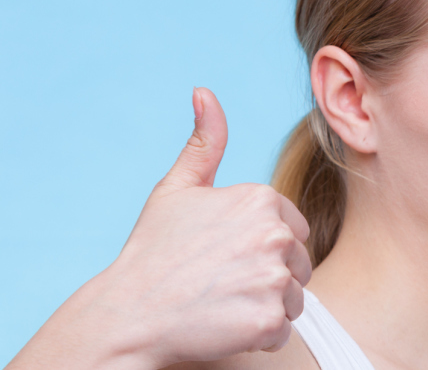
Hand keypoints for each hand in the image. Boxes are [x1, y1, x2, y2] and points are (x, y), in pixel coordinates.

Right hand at [7, 88, 312, 368]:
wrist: (128, 315)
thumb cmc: (153, 253)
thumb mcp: (176, 190)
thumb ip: (204, 143)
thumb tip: (205, 92)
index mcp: (261, 199)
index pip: (292, 230)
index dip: (260, 246)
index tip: (224, 254)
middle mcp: (274, 234)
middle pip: (299, 264)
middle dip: (268, 276)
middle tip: (220, 281)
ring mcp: (273, 278)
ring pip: (295, 298)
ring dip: (265, 306)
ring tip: (222, 303)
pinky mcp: (269, 320)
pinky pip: (282, 330)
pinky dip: (257, 335)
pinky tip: (223, 324)